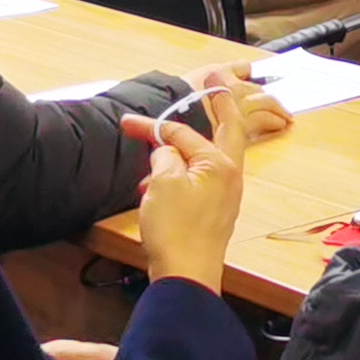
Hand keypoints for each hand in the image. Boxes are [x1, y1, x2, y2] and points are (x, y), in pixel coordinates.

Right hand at [126, 77, 281, 286]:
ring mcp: (225, 195)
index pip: (184, 134)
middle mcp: (230, 176)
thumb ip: (165, 156)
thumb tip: (167, 150)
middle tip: (217, 82)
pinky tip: (159, 184)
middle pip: (226, 130)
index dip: (154, 127)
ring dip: (189, 147)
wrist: (186, 277)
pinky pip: (201, 182)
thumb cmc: (175, 230)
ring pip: (210, 158)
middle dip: (220, 104)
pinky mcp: (214, 213)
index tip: (129, 123)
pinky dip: (184, 174)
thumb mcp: (162, 183)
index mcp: (220, 163)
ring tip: (167, 139)